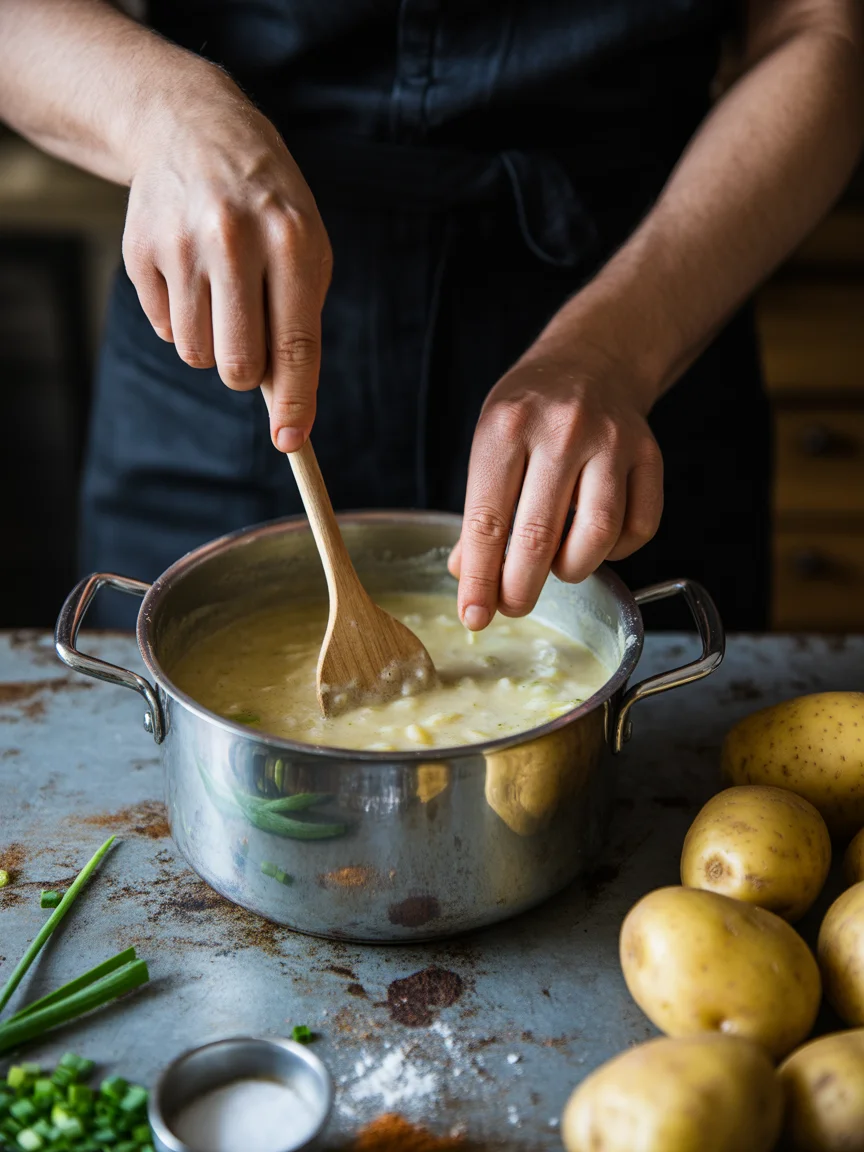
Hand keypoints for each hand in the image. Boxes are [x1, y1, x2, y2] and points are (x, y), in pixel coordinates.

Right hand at [121, 70, 331, 451]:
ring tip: (221, 292)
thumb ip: (300, 322)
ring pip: (197, 354)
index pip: (295, 343)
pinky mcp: (139, 252)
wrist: (194, 130)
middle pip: (237, 364)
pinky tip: (190, 273)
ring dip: (213, 343)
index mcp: (290, 240)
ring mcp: (180, 246)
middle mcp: (233, 242)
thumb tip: (286, 406)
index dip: (295, 401)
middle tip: (251, 338)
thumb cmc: (267, 206)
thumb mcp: (305, 246)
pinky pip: (164, 330)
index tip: (291, 442)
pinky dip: (181, 319)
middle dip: (247, 372)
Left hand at [448, 335, 663, 628]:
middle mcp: (561, 431)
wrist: (593, 359)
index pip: (487, 520)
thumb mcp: (491, 442)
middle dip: (521, 589)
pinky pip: (638, 528)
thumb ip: (480, 510)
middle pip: (539, 536)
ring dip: (571, 570)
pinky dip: (616, 551)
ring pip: (596, 537)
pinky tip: (595, 540)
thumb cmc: (532, 410)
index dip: (480, 578)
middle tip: (513, 606)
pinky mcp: (649, 456)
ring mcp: (611, 442)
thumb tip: (468, 575)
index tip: (474, 616)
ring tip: (556, 567)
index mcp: (506, 427)